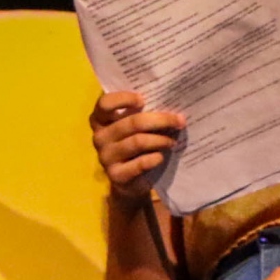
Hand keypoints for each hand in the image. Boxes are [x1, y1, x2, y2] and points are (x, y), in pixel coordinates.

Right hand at [90, 90, 185, 206]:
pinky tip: (161, 157)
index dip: (124, 99)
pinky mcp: (116, 175)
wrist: (130, 181)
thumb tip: (170, 104)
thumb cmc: (134, 145)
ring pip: (138, 142)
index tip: (143, 100)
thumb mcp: (133, 127)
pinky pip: (140, 163)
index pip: (105, 103)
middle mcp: (99, 137)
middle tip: (179, 121)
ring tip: (172, 141)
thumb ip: (142, 114)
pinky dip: (155, 158)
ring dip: (161, 140)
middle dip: (160, 120)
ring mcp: (106, 157)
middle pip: (132, 123)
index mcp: (100, 120)